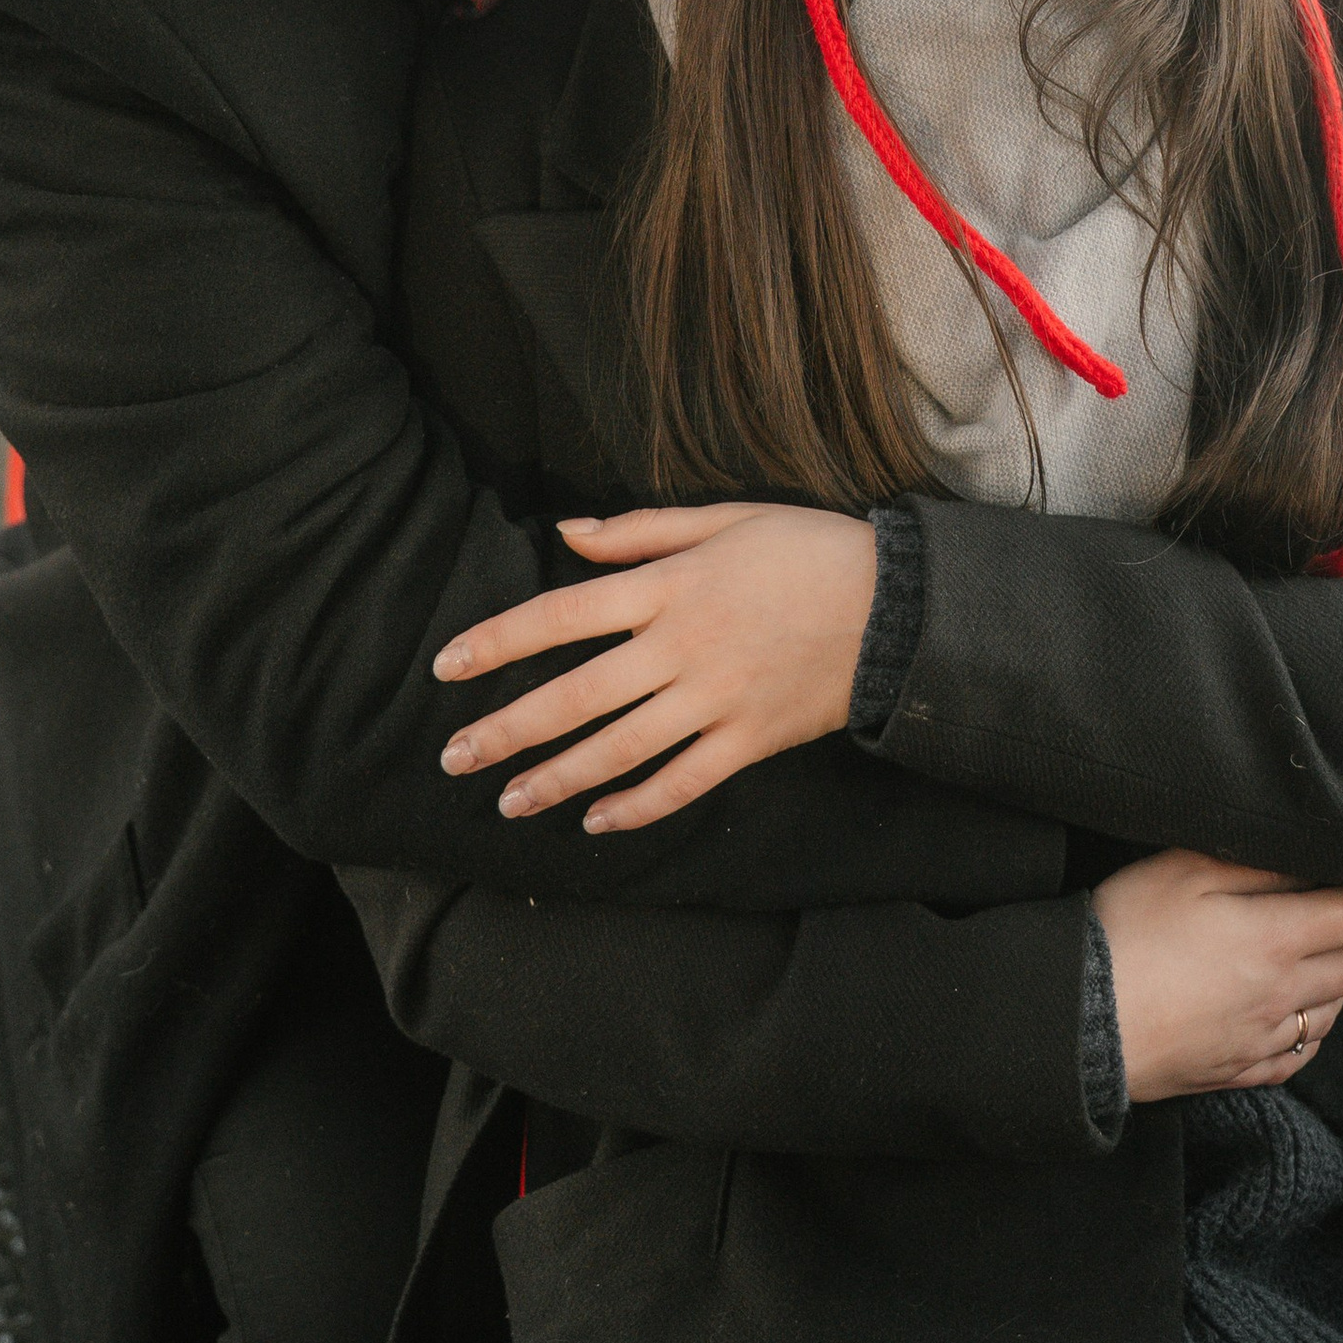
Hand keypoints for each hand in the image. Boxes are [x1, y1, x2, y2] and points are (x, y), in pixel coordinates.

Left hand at [432, 504, 878, 833]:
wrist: (896, 604)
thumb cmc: (806, 548)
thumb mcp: (723, 518)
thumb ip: (640, 531)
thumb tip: (565, 530)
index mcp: (669, 586)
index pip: (561, 615)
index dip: (498, 641)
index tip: (446, 666)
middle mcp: (682, 648)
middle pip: (575, 696)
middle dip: (507, 730)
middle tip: (453, 758)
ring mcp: (716, 700)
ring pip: (619, 750)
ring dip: (557, 779)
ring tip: (508, 802)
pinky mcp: (750, 741)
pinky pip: (682, 784)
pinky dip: (637, 807)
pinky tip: (596, 823)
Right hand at [1093, 850, 1342, 1102]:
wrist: (1081, 1026)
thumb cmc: (1127, 934)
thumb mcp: (1186, 871)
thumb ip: (1257, 861)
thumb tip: (1313, 853)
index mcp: (1276, 940)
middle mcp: (1283, 995)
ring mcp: (1263, 1039)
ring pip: (1334, 1008)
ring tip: (1342, 948)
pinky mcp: (1238, 1070)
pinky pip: (1301, 1051)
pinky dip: (1317, 1024)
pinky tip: (1304, 1010)